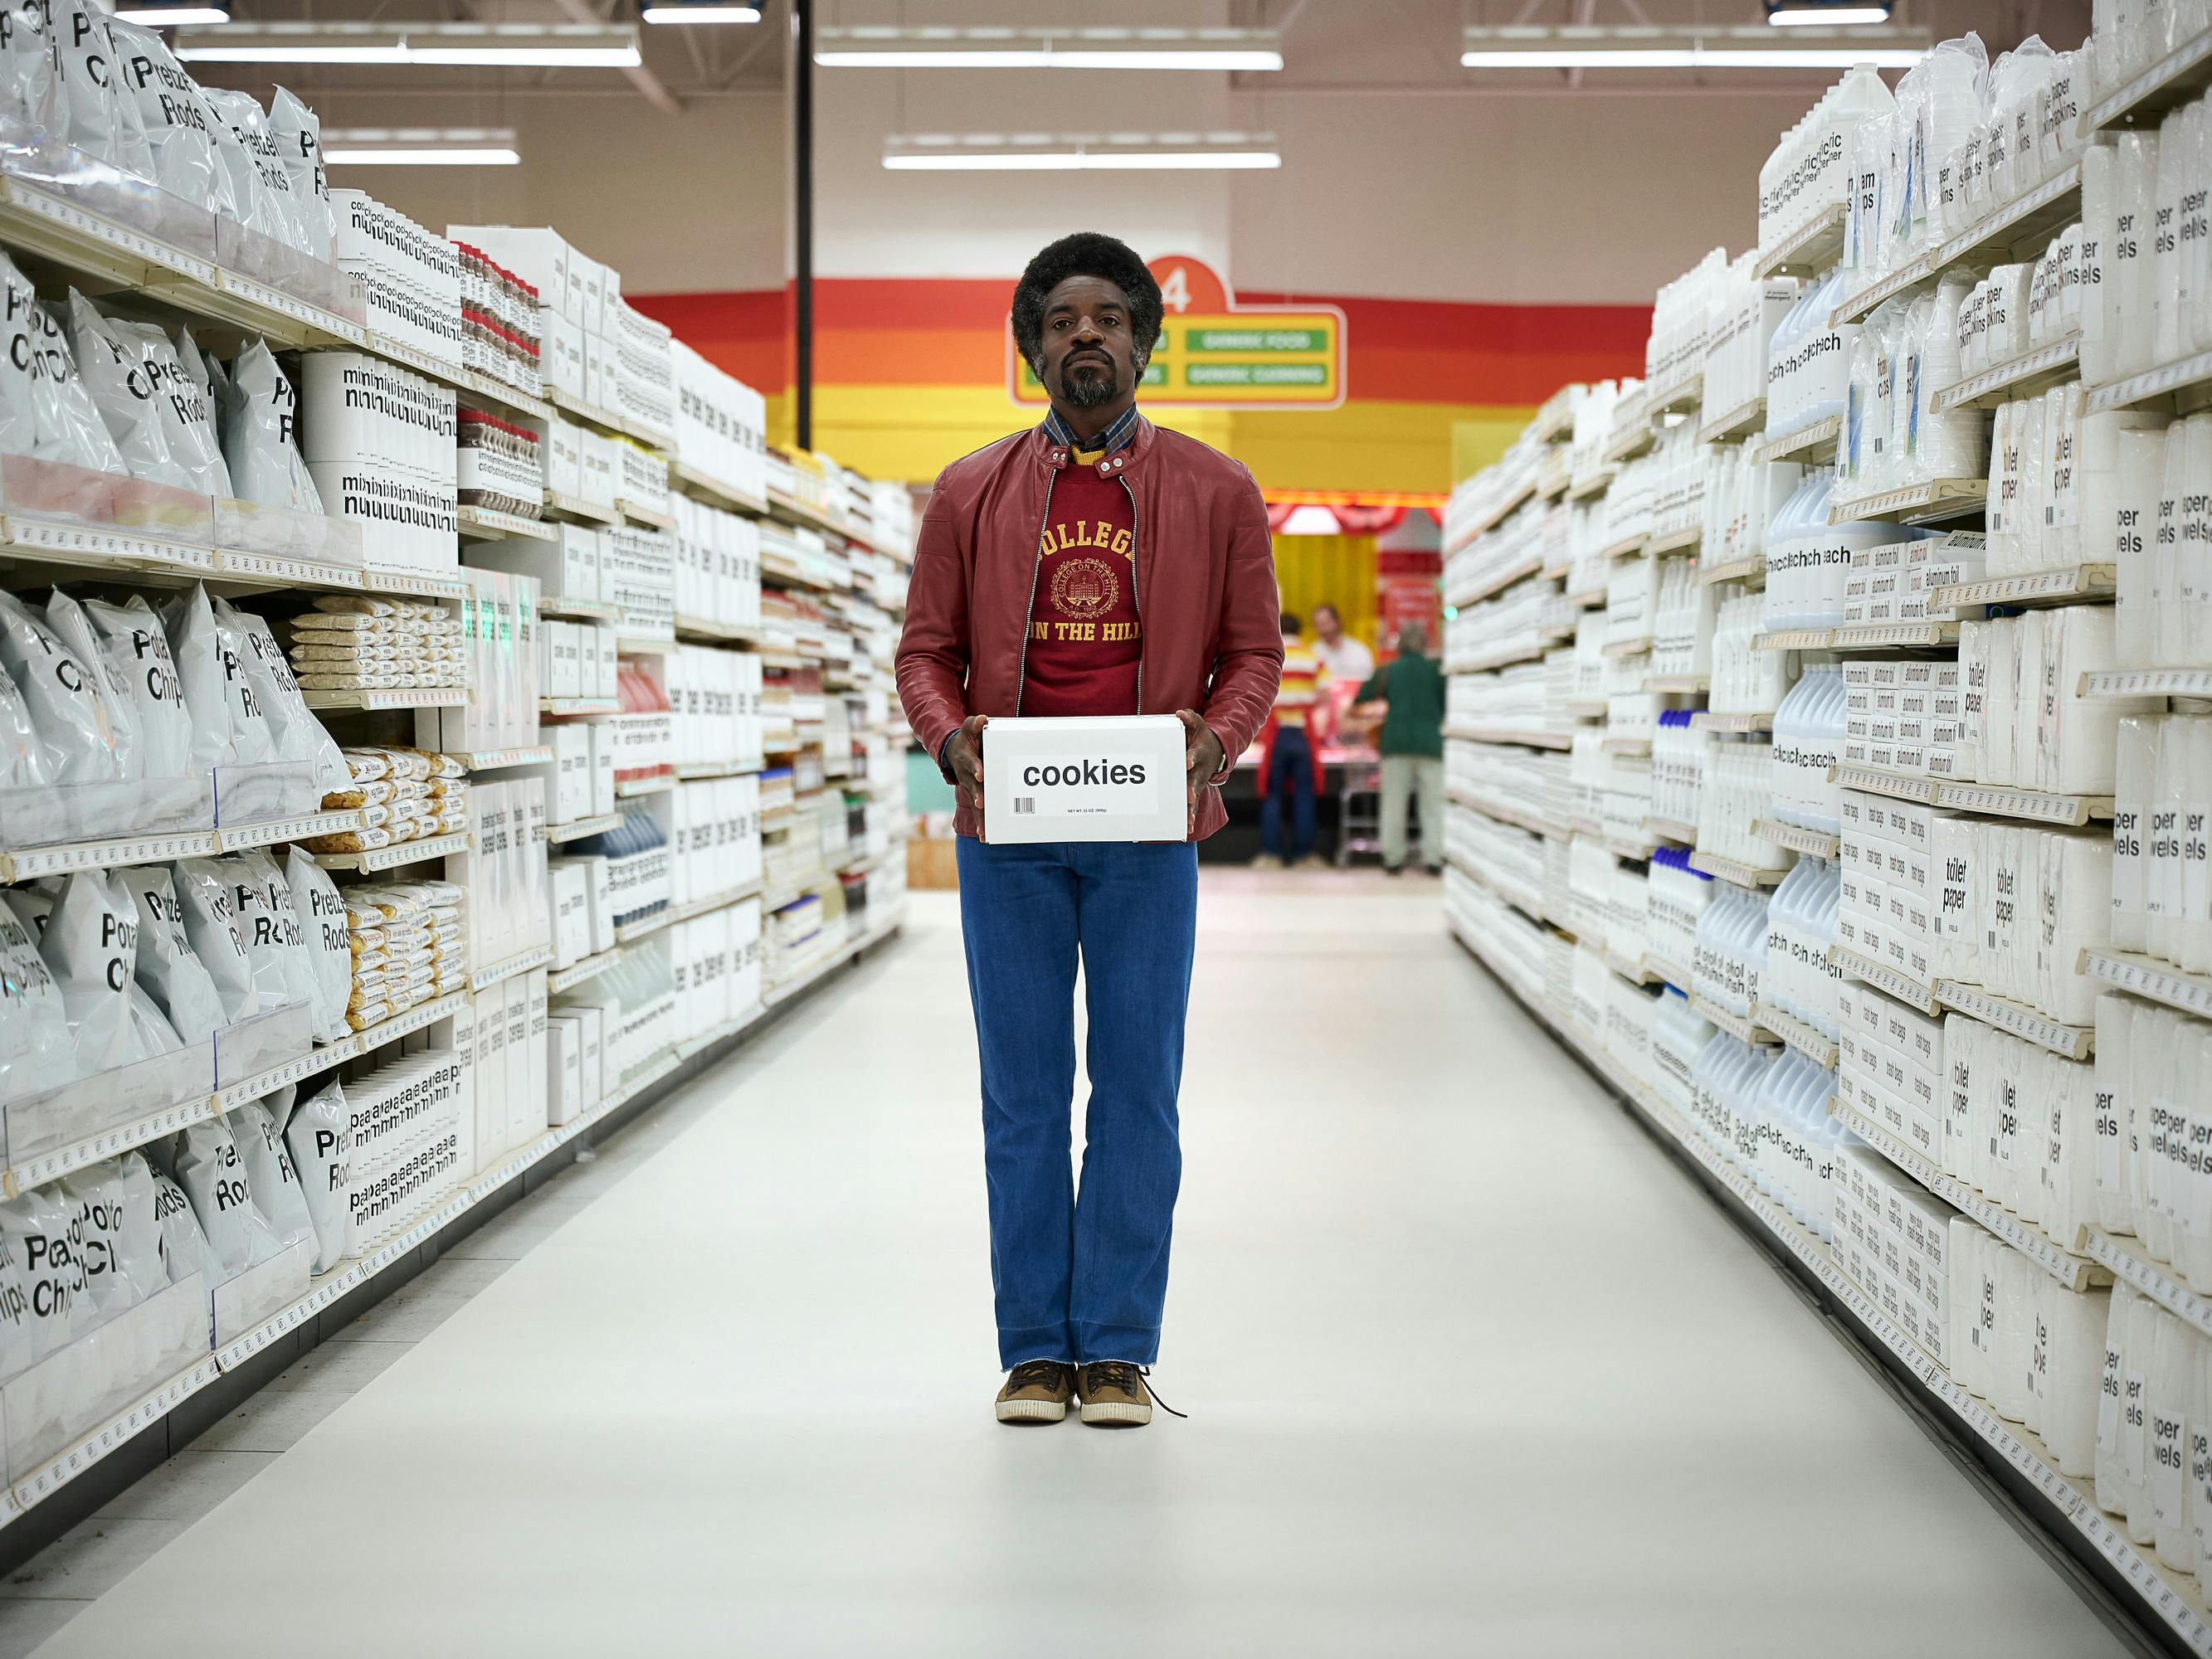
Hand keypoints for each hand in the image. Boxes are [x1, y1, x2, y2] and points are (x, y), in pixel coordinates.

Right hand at [946, 713, 987, 835]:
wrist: (952, 753)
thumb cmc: (965, 740)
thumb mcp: (968, 729)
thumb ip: (974, 724)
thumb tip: (983, 718)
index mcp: (967, 760)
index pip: (971, 763)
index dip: (976, 768)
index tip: (981, 773)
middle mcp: (966, 777)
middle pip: (972, 787)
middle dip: (977, 796)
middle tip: (981, 804)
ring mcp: (969, 788)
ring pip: (975, 804)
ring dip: (979, 818)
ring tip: (983, 832)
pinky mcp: (974, 795)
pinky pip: (978, 812)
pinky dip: (981, 824)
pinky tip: (985, 837)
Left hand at [1176, 709, 1223, 834]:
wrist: (1218, 752)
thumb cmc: (1203, 738)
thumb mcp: (1197, 725)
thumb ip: (1189, 718)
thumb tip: (1180, 713)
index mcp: (1198, 754)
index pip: (1194, 755)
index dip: (1191, 758)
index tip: (1187, 761)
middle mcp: (1199, 771)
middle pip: (1195, 781)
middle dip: (1192, 789)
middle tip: (1190, 797)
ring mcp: (1198, 783)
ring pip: (1194, 798)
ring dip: (1190, 810)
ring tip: (1187, 822)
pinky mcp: (1194, 791)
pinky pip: (1191, 806)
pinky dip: (1189, 817)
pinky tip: (1185, 829)